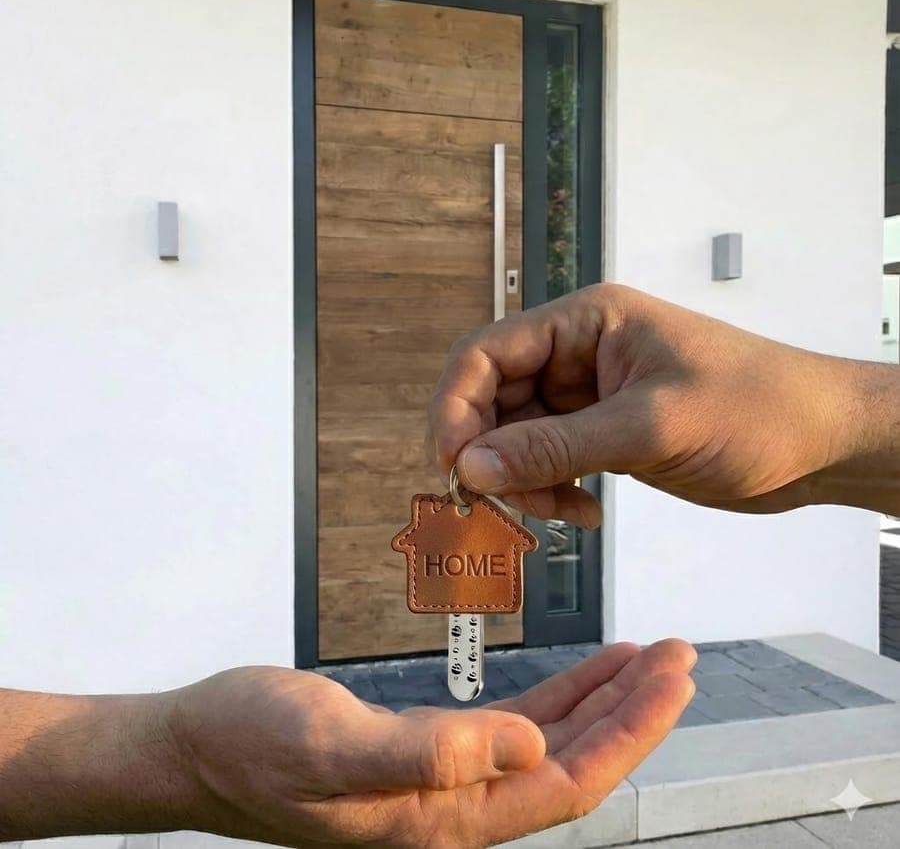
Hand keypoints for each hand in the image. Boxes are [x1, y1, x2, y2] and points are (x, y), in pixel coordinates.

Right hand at [168, 640, 694, 847]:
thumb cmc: (252, 747)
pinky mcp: (430, 748)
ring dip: (605, 700)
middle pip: (574, 760)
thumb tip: (526, 748)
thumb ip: (430, 755)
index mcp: (445, 817)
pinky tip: (585, 674)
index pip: (567, 779)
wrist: (200, 743)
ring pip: (553, 740)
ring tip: (647, 661)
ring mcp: (446, 779)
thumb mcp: (333, 748)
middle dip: (635, 711)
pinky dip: (561, 695)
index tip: (670, 681)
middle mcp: (457, 806)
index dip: (628, 732)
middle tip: (679, 659)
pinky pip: (517, 723)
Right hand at [427, 283, 895, 521]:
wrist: (823, 443)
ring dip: (524, 481)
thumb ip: (554, 447)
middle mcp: (578, 354)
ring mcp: (590, 395)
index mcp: (585, 323)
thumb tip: (471, 466)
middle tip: (503, 503)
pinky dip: (551, 490)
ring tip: (560, 512)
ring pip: (518, 437)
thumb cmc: (758, 409)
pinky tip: (582, 513)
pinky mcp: (604, 432)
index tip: (452, 464)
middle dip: (492, 454)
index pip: (488, 353)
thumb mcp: (649, 427)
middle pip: (495, 400)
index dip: (456, 406)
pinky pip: (550, 460)